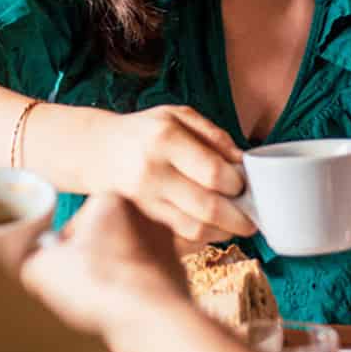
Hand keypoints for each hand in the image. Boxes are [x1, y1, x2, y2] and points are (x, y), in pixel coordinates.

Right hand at [19, 193, 188, 338]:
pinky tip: (126, 309)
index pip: (75, 223)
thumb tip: (33, 258)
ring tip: (103, 301)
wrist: (149, 318)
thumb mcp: (40, 268)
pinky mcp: (179, 270)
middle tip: (80, 288)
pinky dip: (135, 291)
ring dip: (113, 277)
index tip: (62, 271)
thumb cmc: (97, 285)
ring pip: (125, 259)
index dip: (62, 251)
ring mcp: (166, 242)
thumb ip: (30, 256)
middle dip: (90, 262)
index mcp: (110, 199)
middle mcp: (144, 213)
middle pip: (103, 239)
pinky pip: (146, 279)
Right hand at [95, 105, 253, 242]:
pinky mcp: (143, 217)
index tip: (245, 184)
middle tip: (252, 217)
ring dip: (224, 231)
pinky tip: (213, 227)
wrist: (98, 150)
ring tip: (236, 224)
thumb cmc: (145, 130)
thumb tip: (242, 161)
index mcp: (165, 139)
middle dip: (239, 217)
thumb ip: (213, 134)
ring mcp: (145, 199)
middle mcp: (153, 172)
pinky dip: (203, 236)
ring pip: (195, 229)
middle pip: (208, 208)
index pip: (213, 173)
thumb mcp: (177, 115)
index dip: (238, 184)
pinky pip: (180, 236)